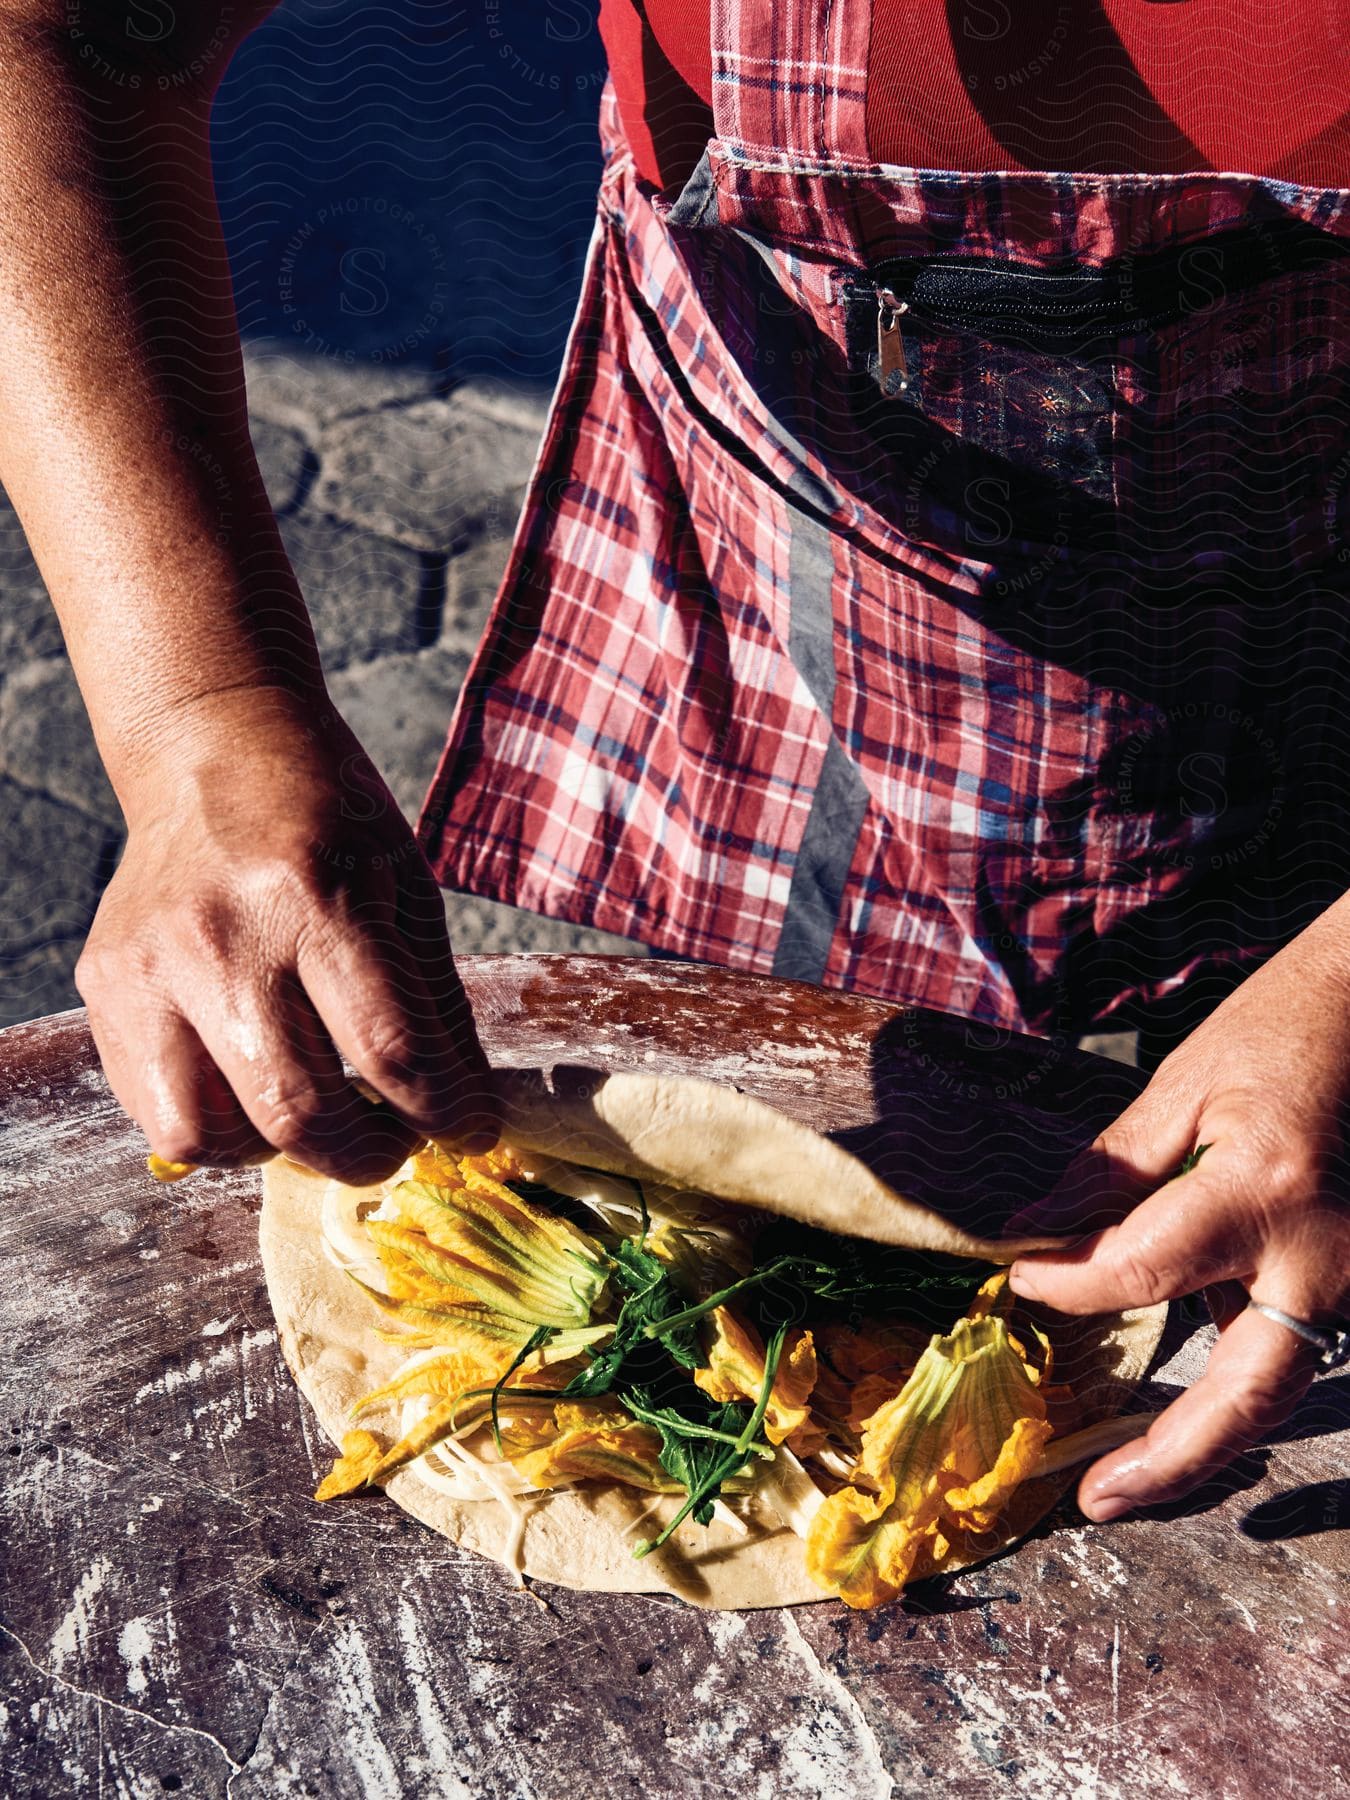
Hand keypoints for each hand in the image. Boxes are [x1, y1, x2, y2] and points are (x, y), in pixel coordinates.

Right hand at [76, 686, 497, 1184]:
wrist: (212, 749)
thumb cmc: (328, 819)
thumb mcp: (407, 888)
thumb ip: (433, 1001)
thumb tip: (461, 1110)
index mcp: (316, 898)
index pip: (390, 1051)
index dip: (445, 1112)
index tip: (468, 1131)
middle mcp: (222, 938)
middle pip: (299, 1108)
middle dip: (369, 1155)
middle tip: (396, 1145)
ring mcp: (150, 967)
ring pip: (213, 1133)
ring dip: (285, 1155)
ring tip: (322, 1124)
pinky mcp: (106, 986)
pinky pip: (158, 1110)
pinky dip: (220, 1134)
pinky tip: (258, 1098)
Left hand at [1008, 901, 1349, 1520]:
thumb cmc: (1279, 1033)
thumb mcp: (1180, 1087)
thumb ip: (1110, 1174)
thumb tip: (1032, 1235)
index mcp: (1262, 1191)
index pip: (1140, 1269)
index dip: (1068, 1281)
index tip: (1020, 1275)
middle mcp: (1323, 1256)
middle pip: (1248, 1390)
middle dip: (1171, 1457)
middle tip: (1096, 1501)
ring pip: (1275, 1383)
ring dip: (1204, 1435)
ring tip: (1125, 1475)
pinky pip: (1289, 1342)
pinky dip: (1232, 1375)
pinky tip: (1176, 1393)